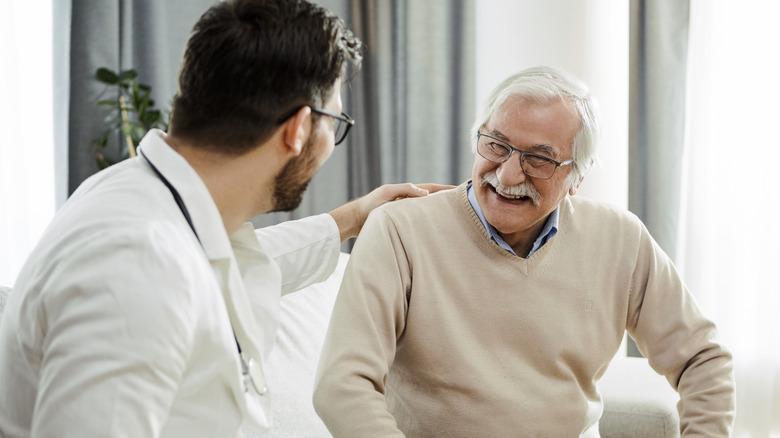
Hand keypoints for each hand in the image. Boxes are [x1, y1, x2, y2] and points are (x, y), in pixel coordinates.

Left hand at [329, 183, 454, 241]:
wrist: (355, 220)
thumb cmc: (369, 206)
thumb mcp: (387, 194)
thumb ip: (405, 190)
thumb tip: (426, 193)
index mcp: (407, 191)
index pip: (432, 189)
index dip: (446, 189)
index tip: (461, 190)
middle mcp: (409, 201)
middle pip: (433, 199)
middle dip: (447, 200)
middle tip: (465, 203)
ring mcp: (406, 211)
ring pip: (427, 211)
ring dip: (439, 211)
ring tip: (454, 215)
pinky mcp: (402, 222)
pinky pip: (420, 220)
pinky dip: (429, 221)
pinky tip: (436, 227)